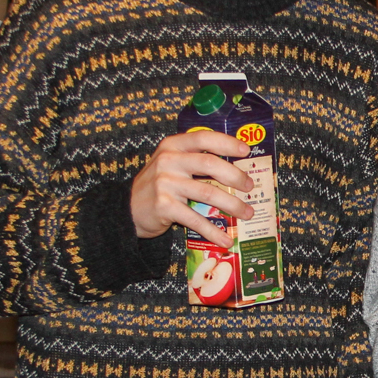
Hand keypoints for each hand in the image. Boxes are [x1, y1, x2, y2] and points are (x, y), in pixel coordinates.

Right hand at [129, 129, 253, 245]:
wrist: (127, 209)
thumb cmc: (158, 185)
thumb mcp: (170, 164)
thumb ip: (194, 160)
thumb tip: (236, 168)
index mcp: (172, 146)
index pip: (203, 138)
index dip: (227, 143)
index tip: (246, 151)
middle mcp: (168, 161)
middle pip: (210, 164)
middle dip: (235, 176)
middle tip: (250, 187)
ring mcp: (165, 184)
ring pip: (208, 193)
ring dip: (232, 205)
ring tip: (247, 213)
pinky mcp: (164, 207)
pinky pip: (196, 219)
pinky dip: (213, 231)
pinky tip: (226, 239)